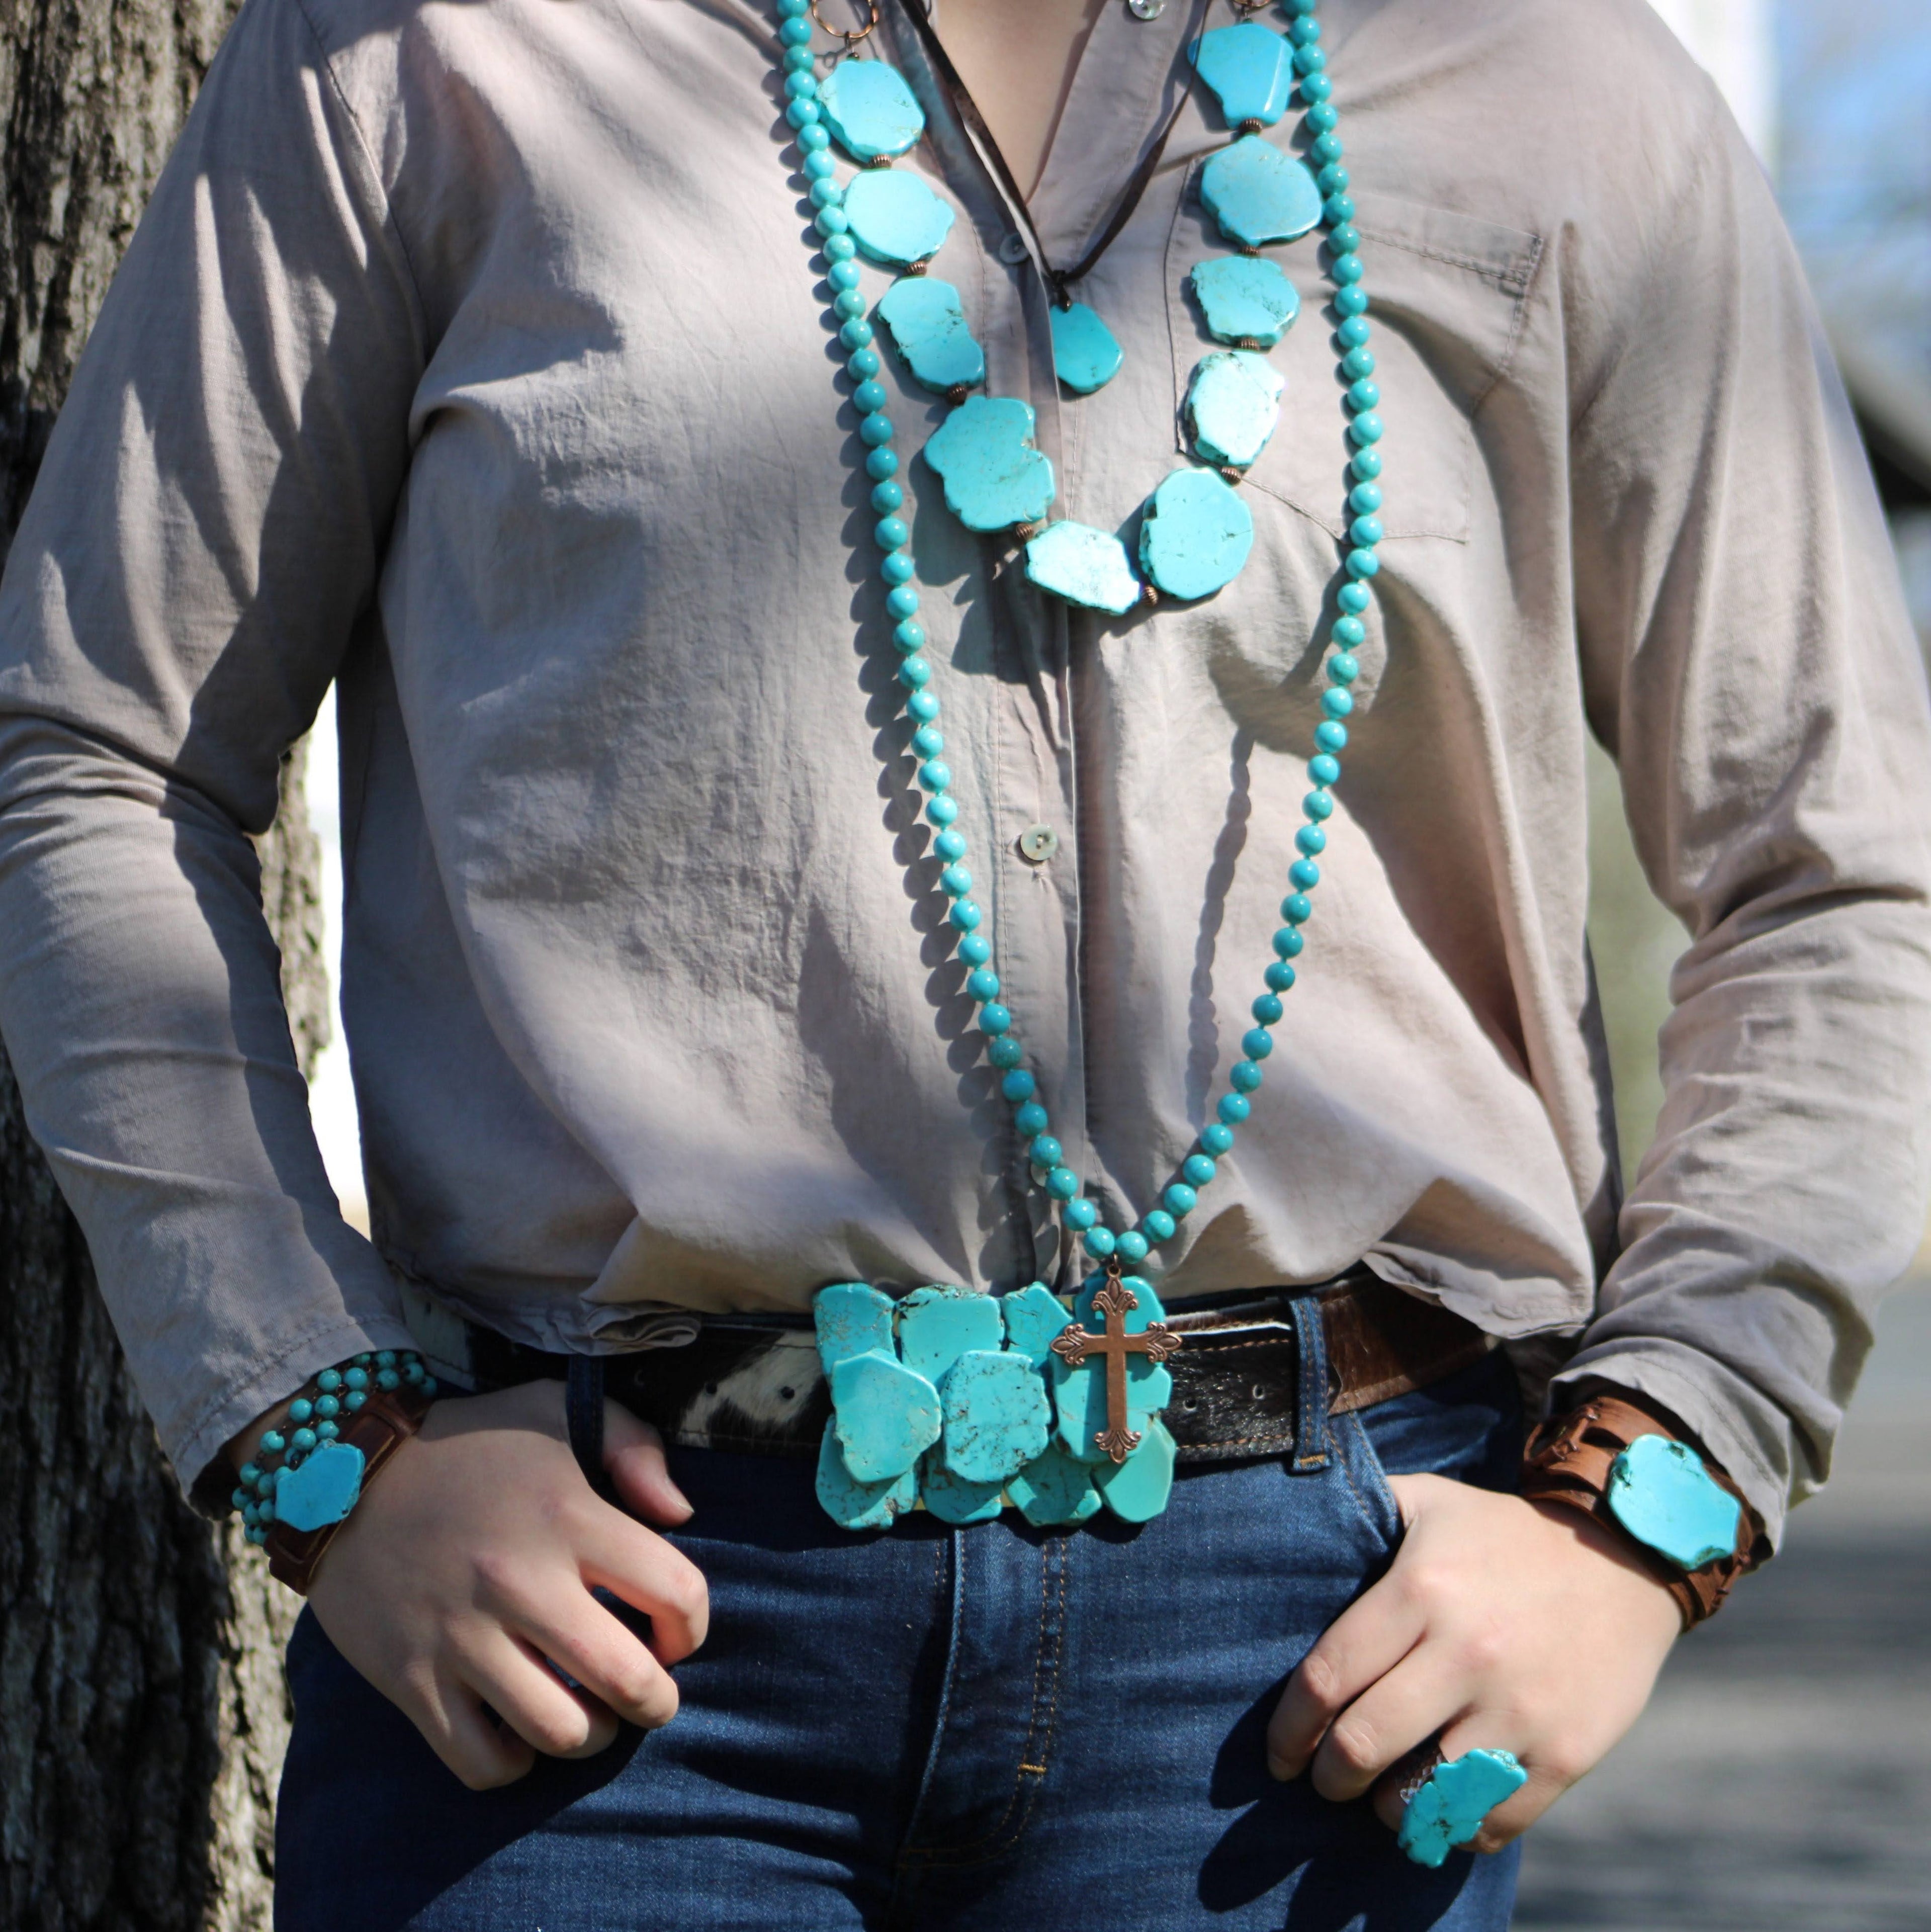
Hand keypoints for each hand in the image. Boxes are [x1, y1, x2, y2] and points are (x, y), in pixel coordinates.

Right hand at [303, 1380, 707, 1789]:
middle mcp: (520, 1582)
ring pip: (560, 1731)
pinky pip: (481, 1763)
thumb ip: (635, 1446)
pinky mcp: (412, 1680)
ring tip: (590, 1711)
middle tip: (650, 1692)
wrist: (341, 1472)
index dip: (693, 1624)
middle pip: (627, 1680)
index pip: (675, 1591)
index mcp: (568, 1516)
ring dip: (592, 1734)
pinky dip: (514, 1762)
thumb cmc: (470, 1445)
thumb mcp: (557, 1411)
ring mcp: (462, 1637)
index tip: (677, 1630)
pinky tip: (521, 1729)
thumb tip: (680, 1512)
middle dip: (657, 1701)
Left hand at [1266, 1474, 1681, 1849]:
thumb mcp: (1430, 1500)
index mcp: (1422, 1590)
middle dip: (1328, 1777)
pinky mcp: (1566, 1753)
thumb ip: (1361, 1513)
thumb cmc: (1503, 1534)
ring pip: (1423, 1796)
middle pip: (1363, 1744)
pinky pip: (1491, 1823)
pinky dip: (1455, 1830)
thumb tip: (1291, 1534)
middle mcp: (1467, 1651)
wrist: (1625, 1560)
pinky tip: (1442, 1810)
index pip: (1327, 1677)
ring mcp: (1520, 1708)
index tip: (1279, 1753)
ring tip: (1381, 1797)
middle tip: (1324, 1780)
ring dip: (1388, 1810)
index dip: (1289, 1728)